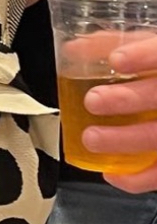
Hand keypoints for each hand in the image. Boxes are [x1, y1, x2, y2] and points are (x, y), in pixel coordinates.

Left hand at [83, 33, 156, 192]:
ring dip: (125, 140)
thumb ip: (112, 44)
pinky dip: (136, 178)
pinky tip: (111, 173)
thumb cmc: (153, 73)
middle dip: (127, 100)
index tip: (117, 59)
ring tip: (91, 137)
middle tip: (93, 100)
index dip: (144, 56)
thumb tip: (74, 50)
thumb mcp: (143, 50)